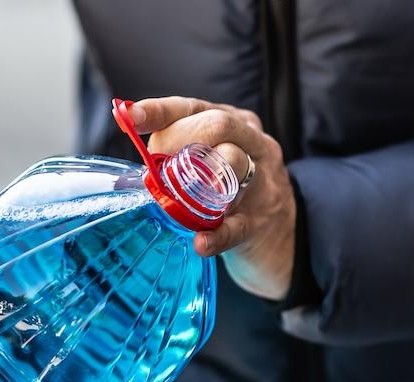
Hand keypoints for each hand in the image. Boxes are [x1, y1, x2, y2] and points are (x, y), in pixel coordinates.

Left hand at [131, 97, 295, 300]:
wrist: (283, 235)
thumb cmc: (235, 189)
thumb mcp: (216, 159)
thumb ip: (180, 150)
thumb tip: (130, 152)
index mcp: (235, 123)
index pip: (194, 107)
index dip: (160, 110)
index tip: (130, 115)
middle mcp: (254, 143)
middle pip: (219, 125)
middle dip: (183, 142)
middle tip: (164, 168)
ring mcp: (262, 182)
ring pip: (234, 164)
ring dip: (200, 181)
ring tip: (179, 198)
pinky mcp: (260, 222)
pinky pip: (236, 225)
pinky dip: (217, 234)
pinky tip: (201, 242)